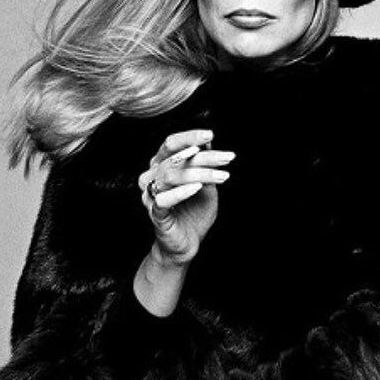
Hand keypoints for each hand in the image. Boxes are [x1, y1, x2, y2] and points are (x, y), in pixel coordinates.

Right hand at [138, 129, 234, 265]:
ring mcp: (151, 195)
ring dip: (200, 174)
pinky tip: (198, 188)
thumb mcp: (204, 184)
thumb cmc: (194, 212)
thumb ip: (203, 164)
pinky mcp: (155, 213)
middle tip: (228, 158)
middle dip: (204, 157)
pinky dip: (182, 192)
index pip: (171, 144)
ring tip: (222, 176)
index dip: (189, 137)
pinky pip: (164, 200)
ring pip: (171, 176)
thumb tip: (208, 140)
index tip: (210, 135)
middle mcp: (152, 177)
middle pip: (176, 159)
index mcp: (161, 166)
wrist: (188, 244)